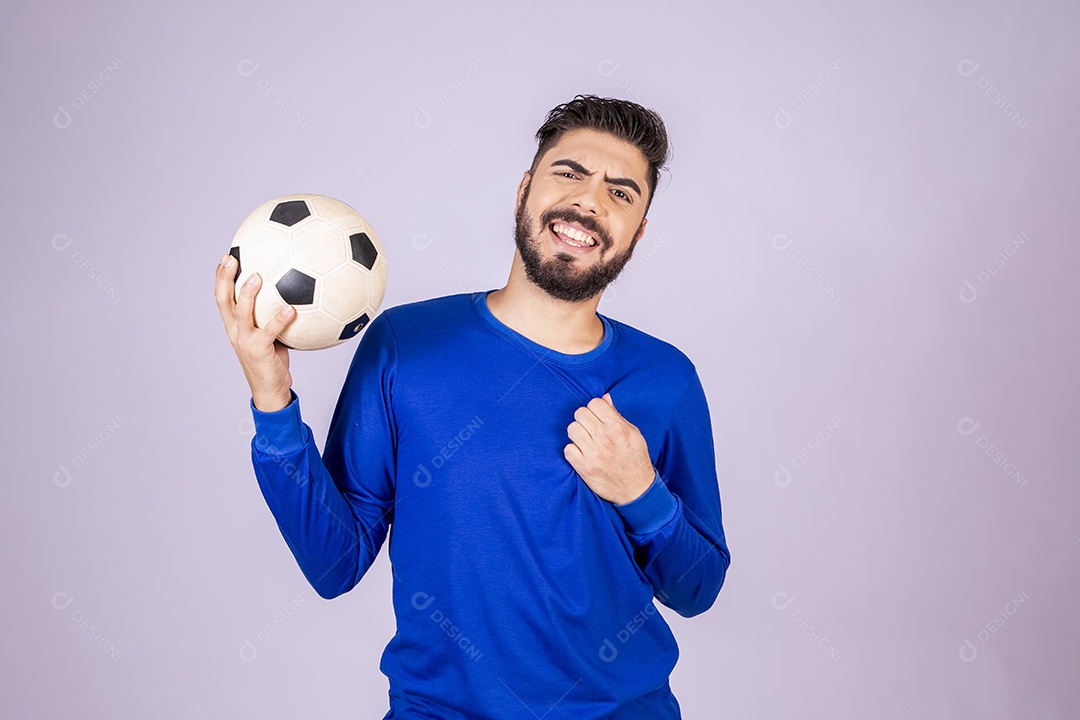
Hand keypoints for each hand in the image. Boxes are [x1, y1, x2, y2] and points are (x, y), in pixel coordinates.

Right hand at [213, 252, 294, 411]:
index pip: (222, 297)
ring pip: (243, 313)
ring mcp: (245, 341)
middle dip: (225, 278)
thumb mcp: (269, 334)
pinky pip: (270, 331)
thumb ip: (271, 315)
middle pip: (224, 300)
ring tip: (257, 276)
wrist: (270, 390)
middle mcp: (236, 331)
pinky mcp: (259, 351)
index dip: (220, 277)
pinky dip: (280, 319)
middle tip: (232, 258)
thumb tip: (291, 292)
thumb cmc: (272, 360)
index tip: (226, 256)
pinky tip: (291, 309)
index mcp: (234, 326)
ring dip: (248, 294)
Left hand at [564, 393, 654, 504]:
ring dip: (577, 433)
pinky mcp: (584, 468)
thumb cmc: (636, 459)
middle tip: (590, 428)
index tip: (597, 416)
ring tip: (586, 440)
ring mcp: (593, 454)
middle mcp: (604, 438)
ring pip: (572, 429)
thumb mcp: (633, 433)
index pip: (594, 403)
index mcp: (617, 427)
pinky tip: (582, 453)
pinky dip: (573, 451)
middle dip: (585, 419)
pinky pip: (567, 449)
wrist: (636, 489)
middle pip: (580, 413)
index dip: (595, 408)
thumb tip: (605, 398)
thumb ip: (617, 415)